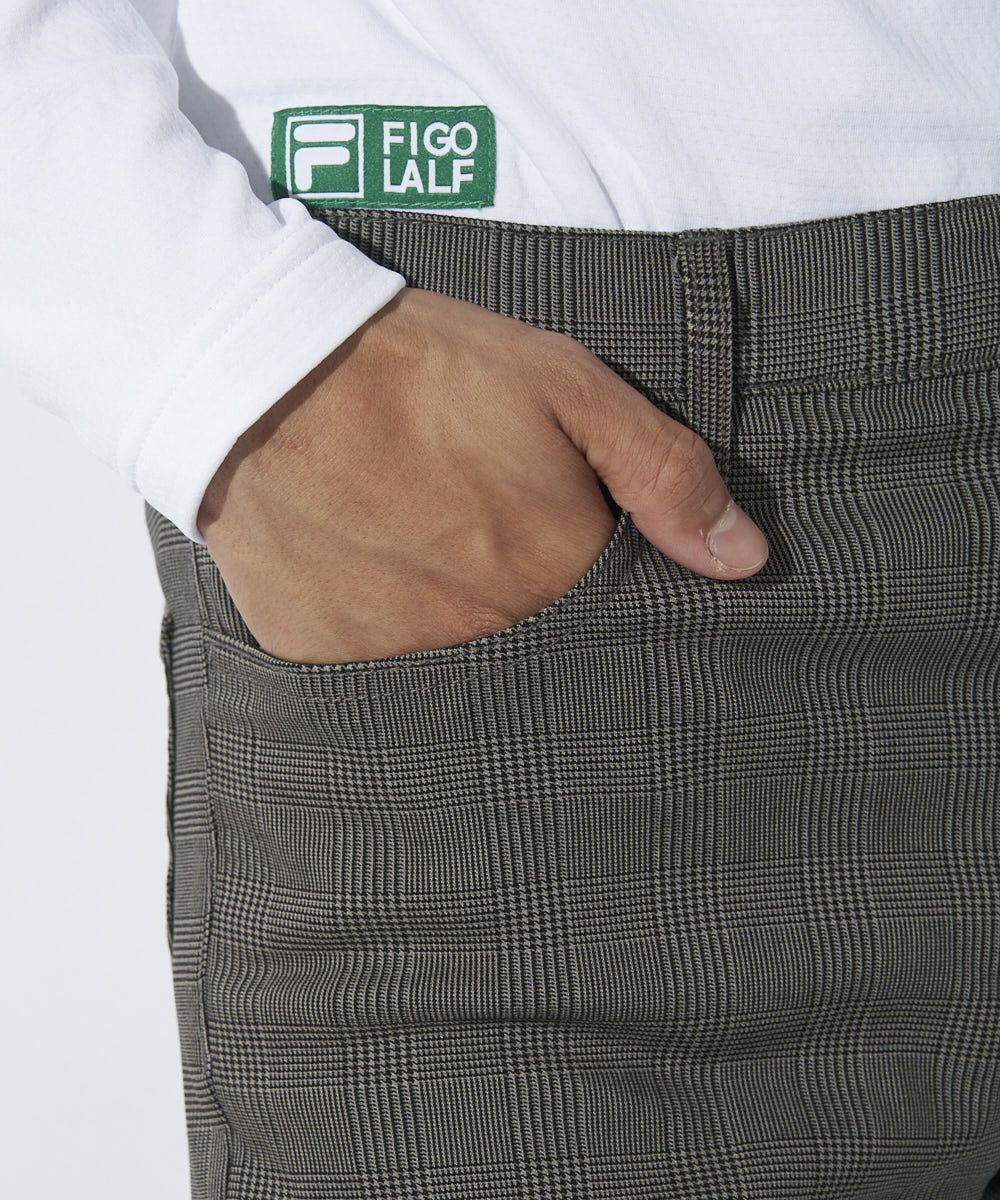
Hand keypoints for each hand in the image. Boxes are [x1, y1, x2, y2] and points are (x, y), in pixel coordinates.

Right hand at [197, 286, 768, 665]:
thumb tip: (744, 559)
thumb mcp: (566, 388)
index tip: (554, 538)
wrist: (267, 366)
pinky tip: (360, 556)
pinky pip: (367, 658)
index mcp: (550, 578)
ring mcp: (392, 656)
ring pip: (447, 655)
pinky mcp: (319, 656)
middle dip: (513, 592)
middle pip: (526, 644)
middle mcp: (478, 638)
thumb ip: (664, 474)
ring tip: (410, 528)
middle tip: (468, 520)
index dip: (586, 575)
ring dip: (442, 610)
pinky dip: (371, 619)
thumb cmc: (426, 368)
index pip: (604, 619)